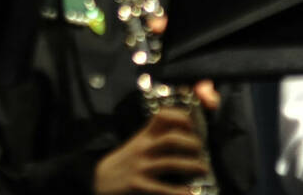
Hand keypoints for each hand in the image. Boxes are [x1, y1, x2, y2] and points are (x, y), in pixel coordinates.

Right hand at [93, 108, 209, 194]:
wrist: (99, 180)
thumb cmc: (126, 163)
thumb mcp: (138, 145)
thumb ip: (157, 137)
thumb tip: (185, 133)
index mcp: (144, 137)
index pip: (162, 117)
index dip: (181, 117)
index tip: (194, 124)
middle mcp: (142, 149)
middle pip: (170, 139)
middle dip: (191, 144)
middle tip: (202, 151)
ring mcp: (140, 167)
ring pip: (170, 163)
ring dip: (191, 166)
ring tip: (203, 170)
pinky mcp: (138, 186)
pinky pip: (162, 189)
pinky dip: (179, 192)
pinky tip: (190, 194)